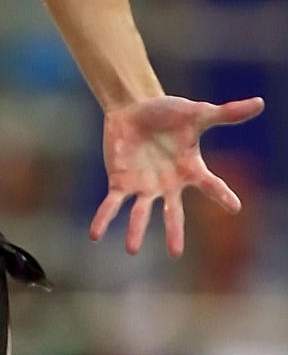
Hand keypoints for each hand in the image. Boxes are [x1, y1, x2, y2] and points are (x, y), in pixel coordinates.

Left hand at [89, 94, 264, 256]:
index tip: (234, 206)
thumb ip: (227, 113)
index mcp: (190, 171)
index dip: (221, 194)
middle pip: (172, 211)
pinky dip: (103, 218)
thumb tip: (261, 102)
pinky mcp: (121, 182)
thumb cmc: (168, 113)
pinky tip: (94, 234)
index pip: (210, 185)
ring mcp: (144, 187)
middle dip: (173, 230)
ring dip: (135, 230)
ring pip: (140, 212)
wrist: (134, 108)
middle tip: (175, 252)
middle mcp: (169, 185)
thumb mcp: (196, 113)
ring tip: (130, 249)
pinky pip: (112, 204)